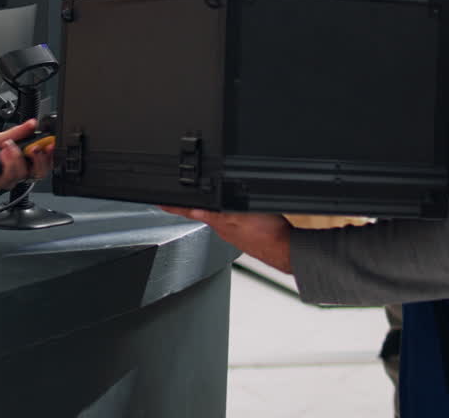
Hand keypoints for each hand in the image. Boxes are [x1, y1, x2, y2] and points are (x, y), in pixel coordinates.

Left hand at [0, 119, 53, 191]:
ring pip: (22, 175)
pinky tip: (2, 153)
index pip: (43, 160)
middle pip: (39, 172)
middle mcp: (18, 170)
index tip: (51, 144)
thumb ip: (18, 132)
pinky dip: (6, 164)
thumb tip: (32, 123)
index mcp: (23, 159)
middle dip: (40, 160)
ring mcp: (8, 179)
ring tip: (9, 146)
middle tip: (36, 148)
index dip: (51, 155)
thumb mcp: (0, 136)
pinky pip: (7, 179)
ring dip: (17, 159)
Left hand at [160, 206, 293, 273]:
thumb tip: (196, 209)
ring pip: (215, 216)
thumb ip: (218, 212)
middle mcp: (224, 227)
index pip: (189, 211)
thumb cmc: (269, 236)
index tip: (157, 202)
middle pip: (200, 212)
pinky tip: (229, 210)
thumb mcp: (241, 217)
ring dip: (206, 208)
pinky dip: (225, 213)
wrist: (291, 250)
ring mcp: (235, 231)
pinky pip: (230, 220)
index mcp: (219, 223)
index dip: (173, 206)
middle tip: (173, 199)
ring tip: (195, 202)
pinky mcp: (247, 232)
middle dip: (187, 205)